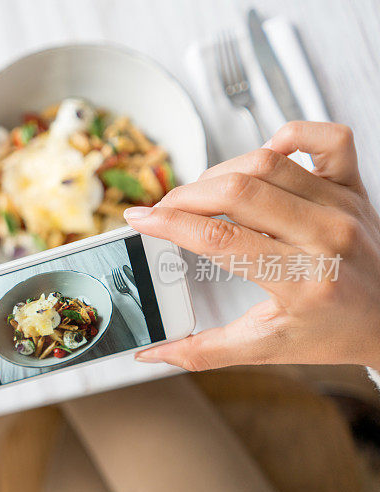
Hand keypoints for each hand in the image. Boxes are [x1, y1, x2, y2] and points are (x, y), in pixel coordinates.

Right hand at [124, 121, 379, 370]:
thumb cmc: (333, 333)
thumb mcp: (267, 349)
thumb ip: (204, 352)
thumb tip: (150, 354)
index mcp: (302, 282)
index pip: (220, 240)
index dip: (170, 225)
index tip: (138, 219)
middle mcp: (326, 236)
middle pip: (238, 193)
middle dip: (186, 196)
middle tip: (163, 209)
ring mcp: (342, 205)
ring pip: (267, 162)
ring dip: (220, 172)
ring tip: (201, 194)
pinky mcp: (353, 186)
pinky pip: (325, 138)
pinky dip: (289, 136)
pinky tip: (262, 156)